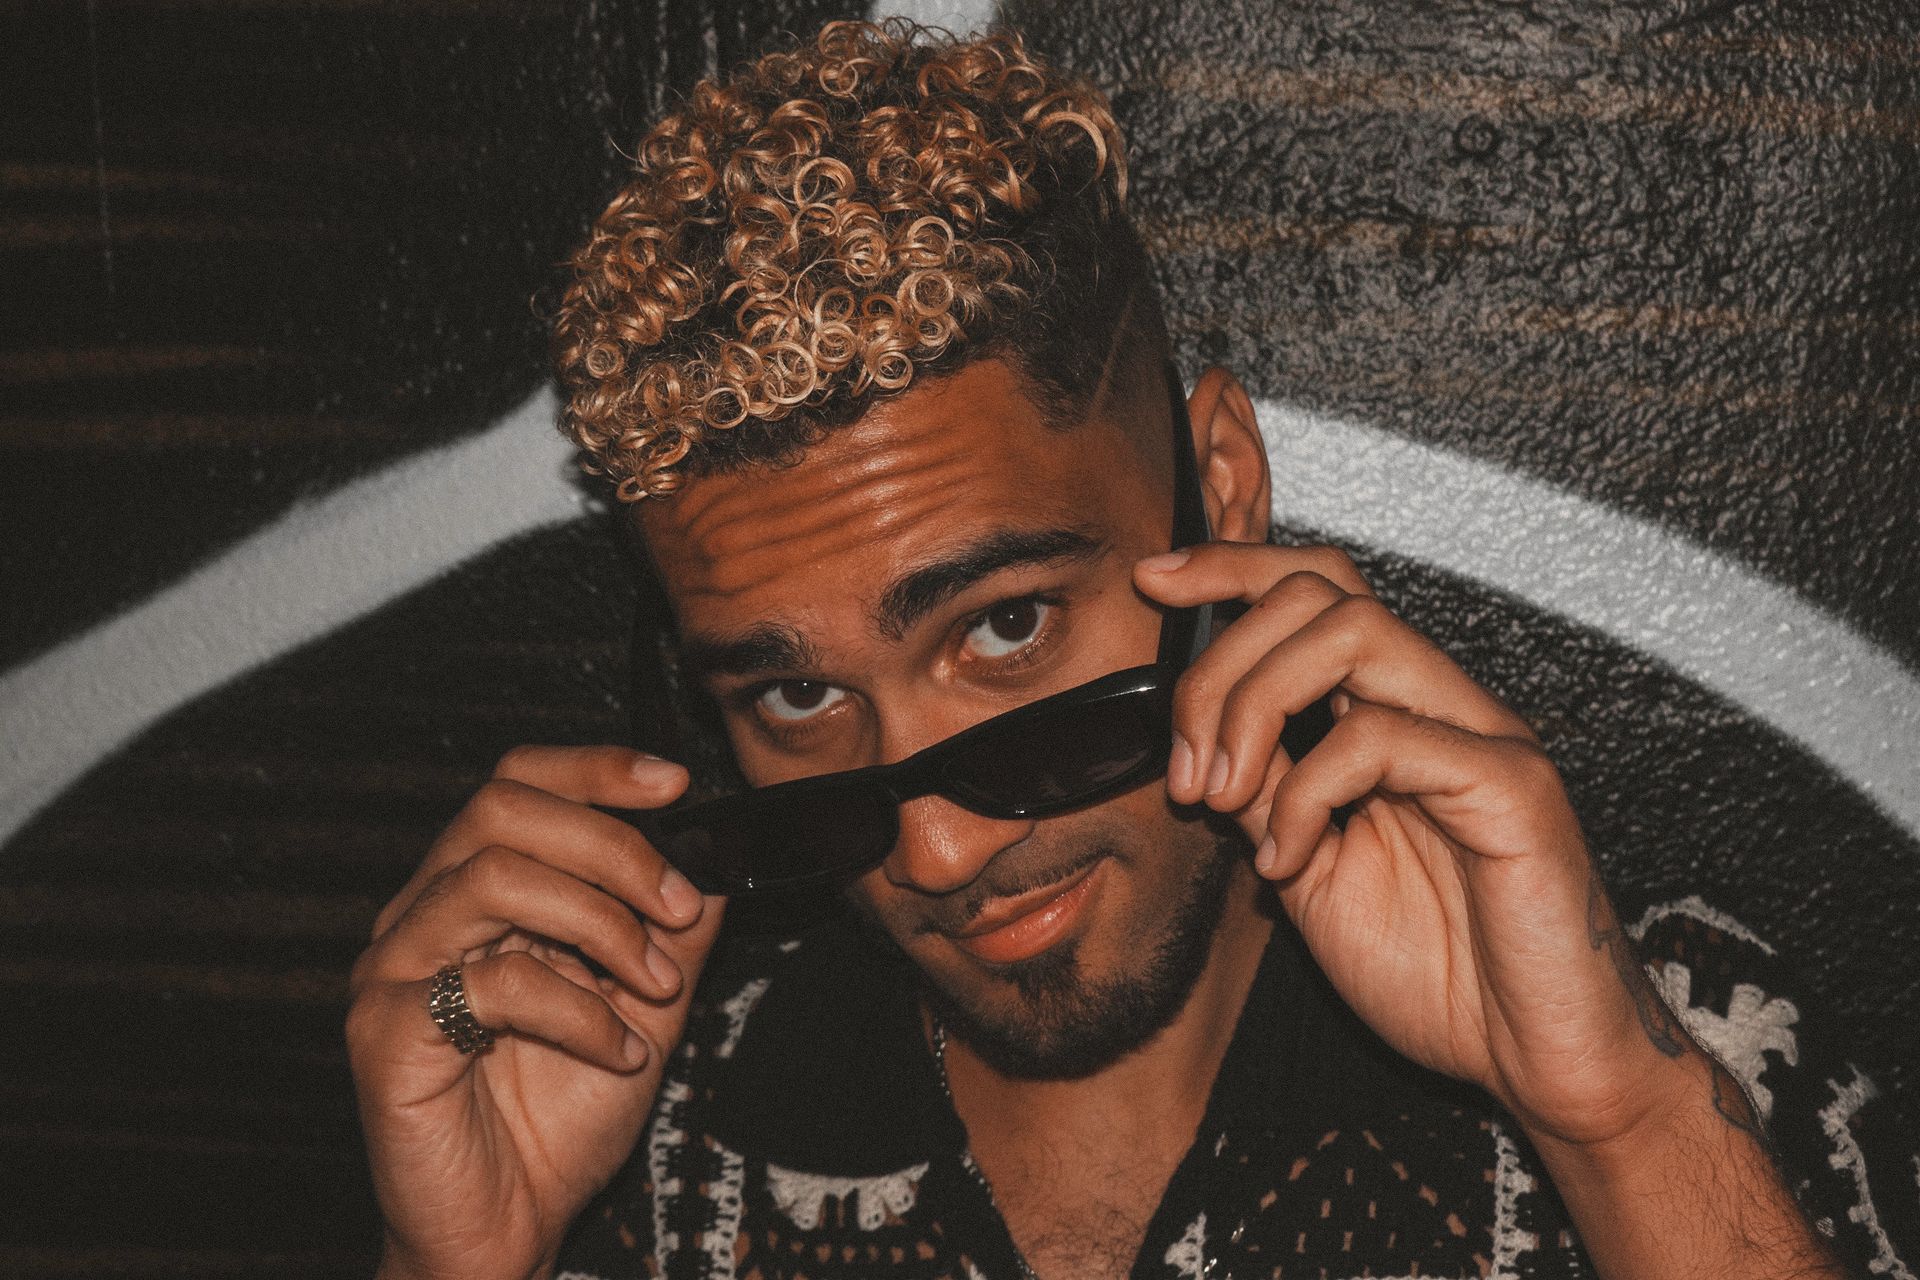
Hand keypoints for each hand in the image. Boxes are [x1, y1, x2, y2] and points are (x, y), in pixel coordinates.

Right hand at [346, 746, 724, 1279]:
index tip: (676, 784)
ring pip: (493, 877)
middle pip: (502, 809)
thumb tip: (716, 853)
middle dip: (613, 847)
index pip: (518, 782)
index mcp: (474, 891)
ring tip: (655, 986)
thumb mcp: (644, 1004)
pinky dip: (580, 1011)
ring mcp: (396, 969)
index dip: (595, 768)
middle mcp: (423, 914)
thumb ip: (672, 928)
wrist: (511, 1227)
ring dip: (602, 925)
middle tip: (679, 907)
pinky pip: (493, 982)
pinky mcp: (386, 1031)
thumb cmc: (559, 1118)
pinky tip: (620, 1051)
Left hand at [1136, 543, 1698, 1147]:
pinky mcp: (1512, 783)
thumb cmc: (1438, 974)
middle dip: (1219, 662)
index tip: (1153, 585)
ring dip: (1252, 704)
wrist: (1536, 1062)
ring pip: (1354, 630)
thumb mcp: (1308, 874)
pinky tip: (1285, 862)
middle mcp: (1440, 706)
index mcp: (1393, 714)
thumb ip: (1263, 795)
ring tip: (1219, 796)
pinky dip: (1305, 794)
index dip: (1231, 570)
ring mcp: (1481, 734)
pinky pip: (1383, 736)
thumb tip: (1201, 740)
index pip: (1316, 592)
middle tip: (1183, 768)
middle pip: (1320, 591)